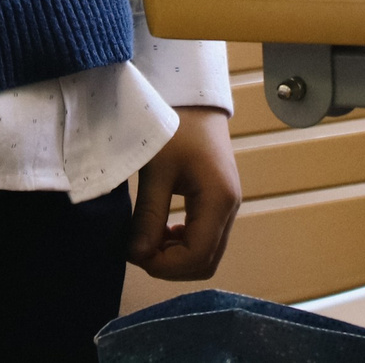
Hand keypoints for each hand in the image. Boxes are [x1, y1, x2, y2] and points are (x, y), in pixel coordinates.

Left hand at [129, 106, 238, 280]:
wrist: (193, 98)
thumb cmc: (173, 126)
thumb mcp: (155, 170)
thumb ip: (148, 216)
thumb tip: (137, 256)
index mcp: (218, 200)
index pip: (197, 257)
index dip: (164, 266)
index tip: (134, 253)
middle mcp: (230, 209)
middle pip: (205, 262)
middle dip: (170, 265)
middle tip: (138, 249)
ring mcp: (228, 206)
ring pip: (206, 254)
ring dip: (176, 256)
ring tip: (147, 238)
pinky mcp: (220, 202)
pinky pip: (206, 238)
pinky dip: (183, 244)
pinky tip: (161, 229)